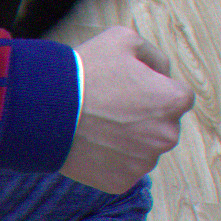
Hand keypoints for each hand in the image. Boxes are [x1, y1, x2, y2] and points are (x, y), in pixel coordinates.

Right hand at [60, 26, 192, 191]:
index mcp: (174, 100)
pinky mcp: (121, 182)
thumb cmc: (84, 71)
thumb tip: (162, 72)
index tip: (126, 88)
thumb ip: (152, 54)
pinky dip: (108, 160)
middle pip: (160, 126)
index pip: (176, 96)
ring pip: (141, 149)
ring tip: (95, 127)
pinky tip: (89, 145)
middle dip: (142, 118)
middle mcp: (167, 135)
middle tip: (108, 108)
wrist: (43, 110)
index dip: (151, 89)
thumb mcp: (122, 38)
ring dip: (126, 140)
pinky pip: (121, 170)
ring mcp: (143, 162)